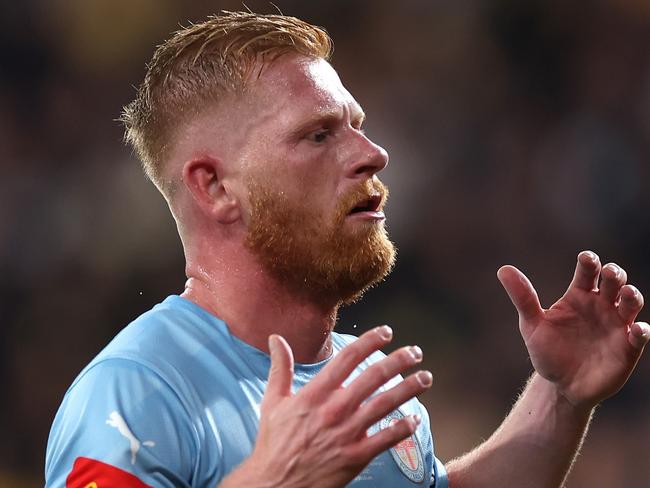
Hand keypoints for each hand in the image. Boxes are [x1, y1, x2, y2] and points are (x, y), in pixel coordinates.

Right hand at [222, 326, 432, 487]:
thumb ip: (280, 368)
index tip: (386, 332)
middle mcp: (333, 410)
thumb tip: (274, 338)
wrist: (275, 485)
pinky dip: (404, 428)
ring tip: (426, 378)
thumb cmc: (274, 442)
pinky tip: (415, 419)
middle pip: (373, 377)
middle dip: (398, 360)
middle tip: (415, 352)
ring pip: (385, 404)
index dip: (370, 341)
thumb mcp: (272, 401)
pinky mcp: (356, 457)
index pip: (347, 359)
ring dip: (409, 388)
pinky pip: (387, 439)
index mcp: (314, 394)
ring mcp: (346, 434)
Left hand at [498, 250, 648, 409]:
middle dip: (615, 274)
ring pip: (631, 302)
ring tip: (626, 293)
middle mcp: (601, 305)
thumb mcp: (532, 325)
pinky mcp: (628, 347)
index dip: (589, 262)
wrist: (560, 386)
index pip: (587, 272)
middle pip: (614, 281)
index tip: (586, 258)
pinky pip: (639, 335)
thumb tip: (503, 269)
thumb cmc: (547, 351)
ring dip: (632, 295)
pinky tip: (636, 329)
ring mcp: (617, 325)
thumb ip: (523, 298)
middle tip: (609, 273)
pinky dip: (641, 330)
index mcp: (578, 295)